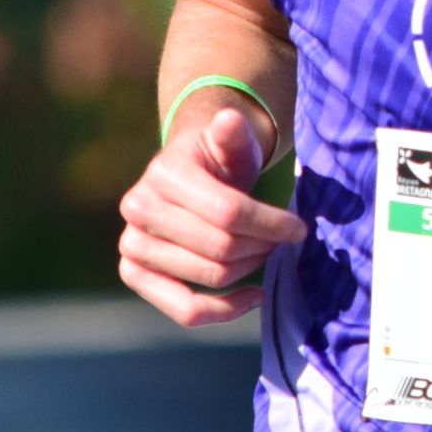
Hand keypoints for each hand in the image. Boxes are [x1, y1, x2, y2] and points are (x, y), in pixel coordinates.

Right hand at [116, 99, 307, 327]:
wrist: (189, 177)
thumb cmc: (218, 162)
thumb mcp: (231, 141)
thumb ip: (233, 133)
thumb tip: (230, 121)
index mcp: (163, 173)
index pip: (228, 212)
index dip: (271, 224)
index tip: (300, 229)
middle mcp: (138, 208)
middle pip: (220, 248)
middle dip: (263, 246)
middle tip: (283, 242)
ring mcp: (131, 244)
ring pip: (209, 277)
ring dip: (249, 271)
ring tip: (266, 255)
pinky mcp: (134, 274)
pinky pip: (185, 310)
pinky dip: (225, 310)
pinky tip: (253, 296)